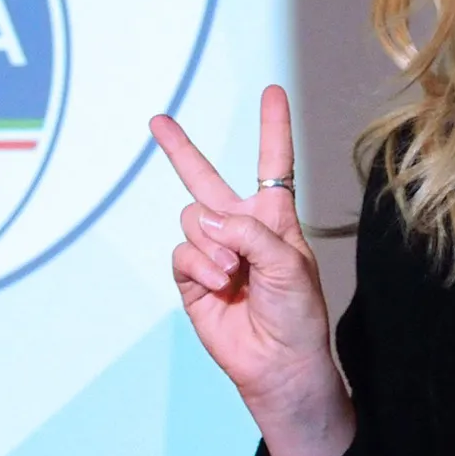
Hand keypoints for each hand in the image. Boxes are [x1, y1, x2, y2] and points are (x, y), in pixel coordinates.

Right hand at [150, 87, 351, 455]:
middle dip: (178, 150)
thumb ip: (250, 233)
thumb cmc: (298, 313)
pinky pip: (183, 252)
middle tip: (156, 121)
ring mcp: (213, 252)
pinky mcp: (191, 277)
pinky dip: (201, 265)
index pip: (273, 164)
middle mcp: (240, 229)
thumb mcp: (289, 264)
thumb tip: (207, 219)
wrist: (279, 364)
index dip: (272, 127)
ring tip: (235, 275)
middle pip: (204, 179)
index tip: (272, 91)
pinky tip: (221, 284)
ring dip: (214, 245)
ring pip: (192, 220)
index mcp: (275, 218)